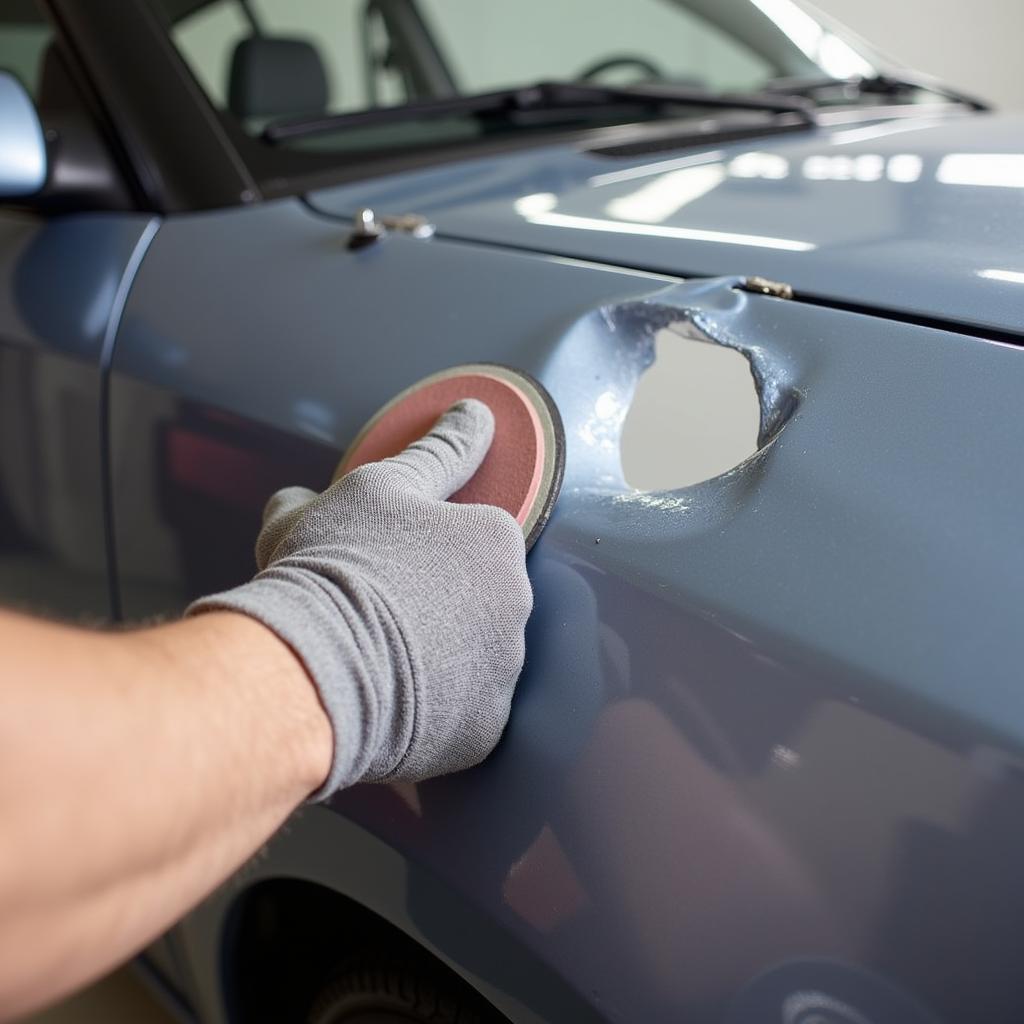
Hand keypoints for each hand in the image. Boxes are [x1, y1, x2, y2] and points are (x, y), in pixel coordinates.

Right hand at [188, 399, 531, 798]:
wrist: (307, 671)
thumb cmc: (338, 563)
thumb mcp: (377, 486)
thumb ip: (437, 448)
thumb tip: (473, 409)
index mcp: (497, 540)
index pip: (473, 536)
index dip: (423, 549)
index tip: (384, 563)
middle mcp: (519, 605)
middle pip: (476, 598)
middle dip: (434, 601)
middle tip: (374, 610)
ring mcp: (504, 675)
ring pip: (471, 657)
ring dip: (437, 655)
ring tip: (373, 659)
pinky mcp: (482, 735)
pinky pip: (459, 714)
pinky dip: (432, 709)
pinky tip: (387, 700)